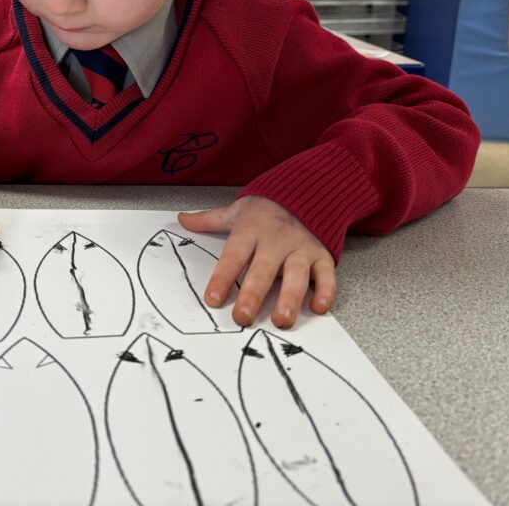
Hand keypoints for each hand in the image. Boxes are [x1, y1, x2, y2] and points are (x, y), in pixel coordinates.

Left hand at [178, 196, 335, 328]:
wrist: (307, 188)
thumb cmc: (267, 207)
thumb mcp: (237, 210)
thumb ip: (209, 219)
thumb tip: (182, 219)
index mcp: (251, 230)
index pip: (234, 256)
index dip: (222, 277)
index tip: (213, 298)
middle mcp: (276, 240)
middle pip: (263, 269)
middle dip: (253, 294)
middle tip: (242, 317)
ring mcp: (301, 248)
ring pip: (296, 275)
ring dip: (290, 298)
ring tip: (281, 320)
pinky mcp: (322, 254)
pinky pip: (326, 274)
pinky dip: (325, 291)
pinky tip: (318, 308)